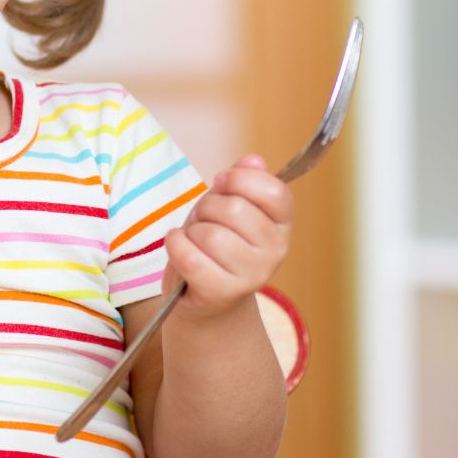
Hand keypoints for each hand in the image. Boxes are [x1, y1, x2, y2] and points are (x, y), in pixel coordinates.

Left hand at [162, 153, 291, 319]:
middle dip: (207, 207)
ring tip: (195, 239)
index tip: (222, 183)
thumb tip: (253, 160)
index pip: (272, 190)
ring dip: (191, 231)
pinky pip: (189, 257)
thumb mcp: (229, 205)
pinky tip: (179, 246)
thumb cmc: (216, 243)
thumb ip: (242, 181)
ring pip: (210, 234)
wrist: (205, 296)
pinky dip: (175, 246)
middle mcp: (275, 251)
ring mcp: (252, 275)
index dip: (239, 179)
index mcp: (282, 224)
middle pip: (234, 209)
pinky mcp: (222, 292)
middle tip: (204, 219)